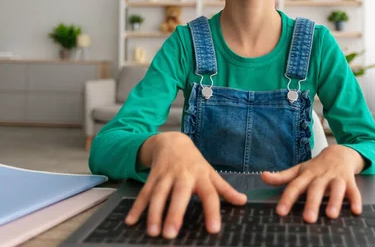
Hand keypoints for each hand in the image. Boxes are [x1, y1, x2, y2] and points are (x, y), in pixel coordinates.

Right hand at [125, 132, 246, 238]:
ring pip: (159, 194)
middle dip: (175, 213)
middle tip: (171, 234)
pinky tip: (131, 221)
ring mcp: (166, 175)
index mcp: (201, 176)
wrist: (172, 140)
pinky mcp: (152, 176)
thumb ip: (225, 189)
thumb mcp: (210, 172)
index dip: (212, 211)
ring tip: (153, 233)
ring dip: (154, 213)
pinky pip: (143, 193)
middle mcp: (183, 175)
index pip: (209, 195)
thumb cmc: (194, 161)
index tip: (213, 229)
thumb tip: (243, 201)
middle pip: (179, 194)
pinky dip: (136, 207)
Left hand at [261, 144, 365, 222]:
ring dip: (335, 201)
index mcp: (307, 174)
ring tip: (331, 215)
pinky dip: (356, 200)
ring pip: (336, 189)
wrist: (340, 152)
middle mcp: (321, 176)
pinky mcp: (350, 180)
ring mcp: (336, 178)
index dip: (287, 198)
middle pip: (316, 189)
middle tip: (308, 219)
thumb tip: (263, 177)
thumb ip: (282, 176)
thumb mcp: (299, 169)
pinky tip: (356, 211)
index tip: (281, 212)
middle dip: (312, 203)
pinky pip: (354, 190)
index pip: (295, 186)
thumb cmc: (317, 166)